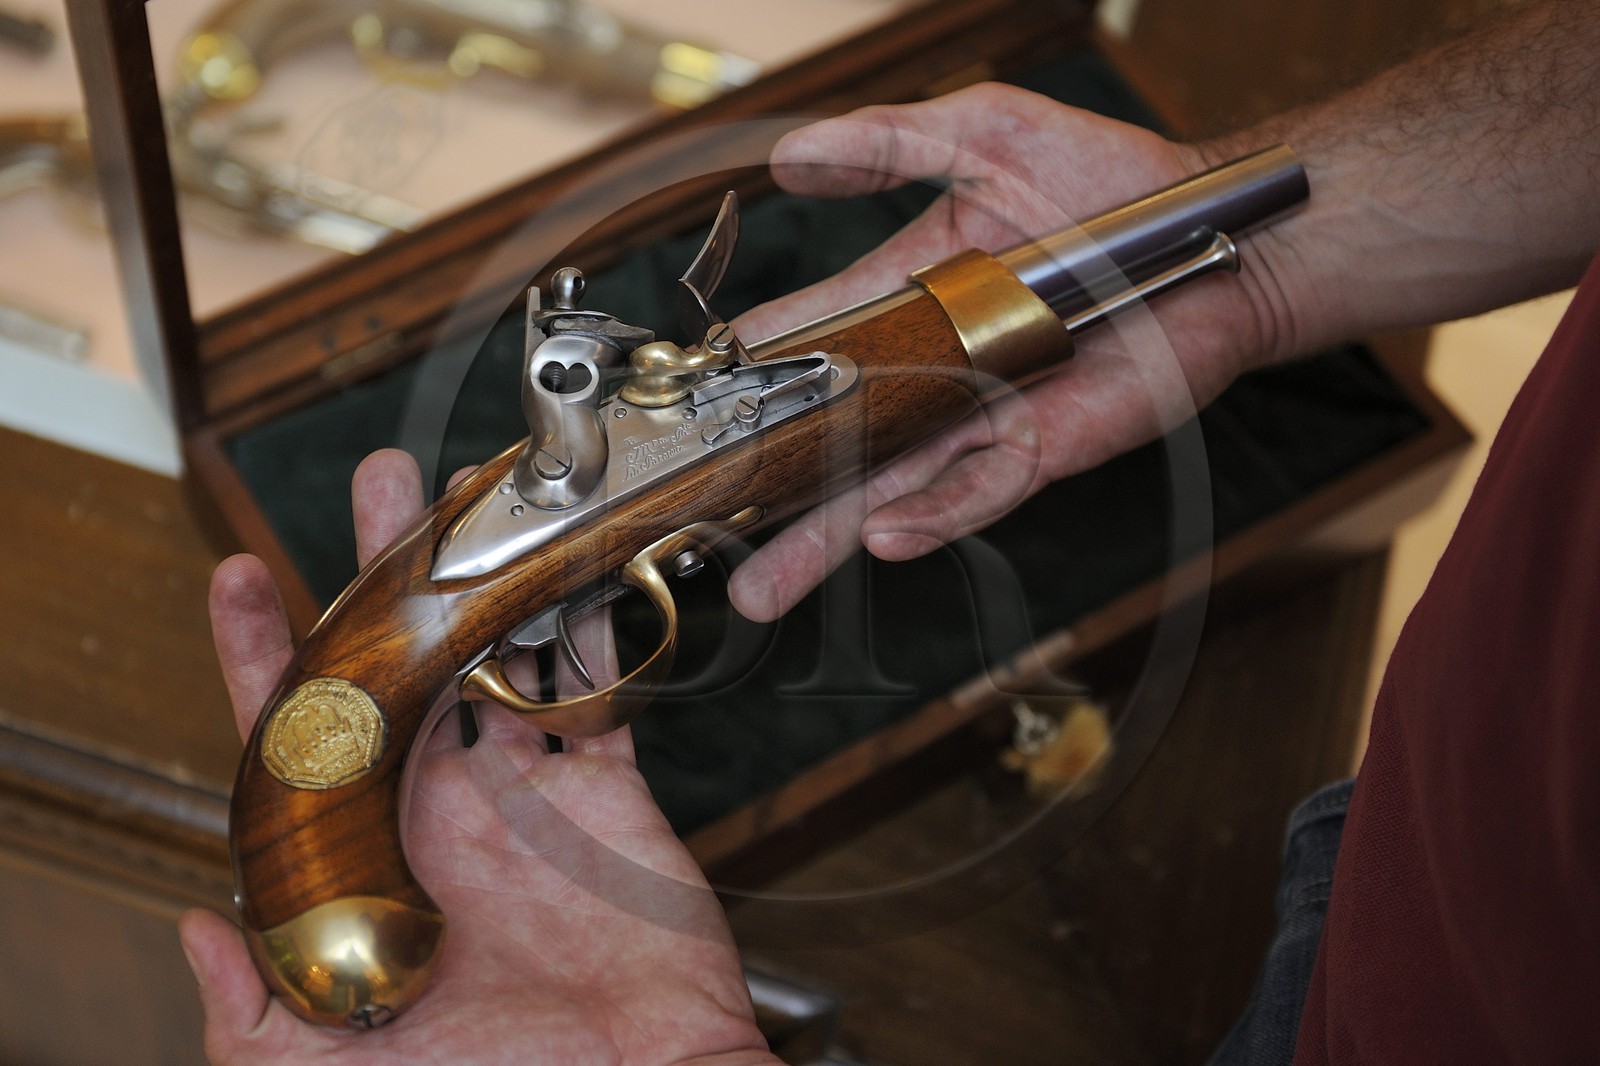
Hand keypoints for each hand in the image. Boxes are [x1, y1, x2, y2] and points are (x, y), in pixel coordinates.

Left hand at [180, 449, 776, 1064]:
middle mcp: (442, 813)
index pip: (299, 739)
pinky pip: (599, 695)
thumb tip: (191, 927)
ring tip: (475, 498)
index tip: (235, 578)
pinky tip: (576, 574)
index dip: (262, 657)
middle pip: (401, 665)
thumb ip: (255, 1012)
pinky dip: (593, 632)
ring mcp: (527, 796)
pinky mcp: (610, 794)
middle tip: (376, 482)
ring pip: (498, 655)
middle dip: (382, 571)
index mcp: (371, 863)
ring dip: (487, 578)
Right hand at [727, 83, 1299, 621]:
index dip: (744, 369)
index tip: (680, 405)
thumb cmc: (1107, 179)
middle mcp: (930, 369)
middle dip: (763, 490)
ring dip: (824, 536)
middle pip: (828, 438)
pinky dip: (934, 514)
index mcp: (902, 299)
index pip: (805, 336)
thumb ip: (890, 140)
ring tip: (762, 583)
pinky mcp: (1040, 447)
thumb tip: (789, 157)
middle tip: (696, 532)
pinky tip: (884, 536)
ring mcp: (980, 415)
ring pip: (887, 487)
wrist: (1212, 231)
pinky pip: (979, 489)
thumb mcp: (985, 133)